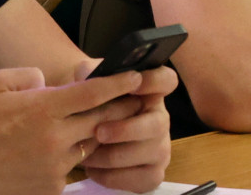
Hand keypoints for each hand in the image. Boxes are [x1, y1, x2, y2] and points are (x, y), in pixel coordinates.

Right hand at [0, 66, 142, 194]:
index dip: (118, 83)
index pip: (93, 93)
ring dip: (100, 135)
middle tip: (137, 99)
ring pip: (92, 145)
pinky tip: (70, 150)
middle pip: (102, 120)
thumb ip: (27, 78)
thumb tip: (47, 81)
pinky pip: (73, 169)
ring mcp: (52, 166)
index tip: (137, 76)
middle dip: (122, 108)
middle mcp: (53, 138)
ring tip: (109, 123)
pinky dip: (74, 159)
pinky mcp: (49, 189)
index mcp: (41, 109)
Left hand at [82, 66, 176, 192]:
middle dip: (128, 129)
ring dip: (114, 156)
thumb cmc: (92, 110)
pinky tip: (94, 170)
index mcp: (150, 94)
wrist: (83, 141)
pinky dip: (115, 176)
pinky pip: (141, 178)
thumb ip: (90, 76)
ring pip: (149, 152)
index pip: (167, 80)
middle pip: (160, 122)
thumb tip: (85, 71)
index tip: (134, 81)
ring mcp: (159, 148)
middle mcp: (160, 119)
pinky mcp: (152, 174)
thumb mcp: (89, 88)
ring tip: (86, 156)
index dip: (155, 80)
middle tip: (100, 132)